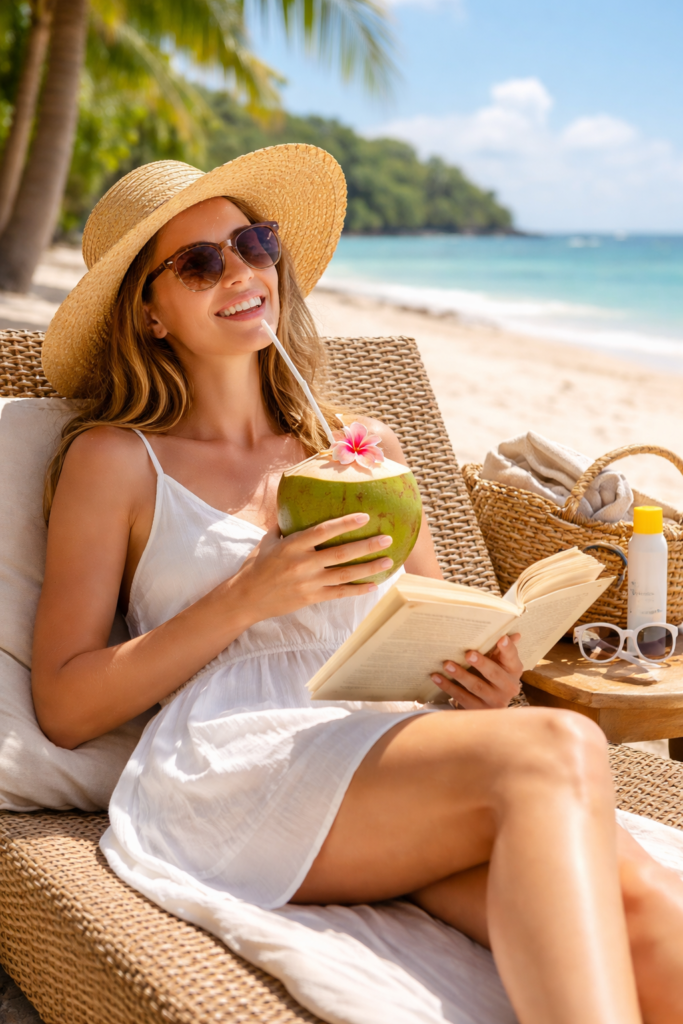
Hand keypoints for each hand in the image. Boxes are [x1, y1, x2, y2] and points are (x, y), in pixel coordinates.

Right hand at [228, 512, 393, 622]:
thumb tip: (295, 504)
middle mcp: (303, 564)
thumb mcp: (267, 541)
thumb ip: (284, 525)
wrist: (245, 598)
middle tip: (387, 538)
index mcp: (292, 546)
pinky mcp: (311, 598)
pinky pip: (339, 593)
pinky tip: (373, 586)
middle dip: (366, 546)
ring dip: (369, 568)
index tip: (365, 516)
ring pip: (345, 574)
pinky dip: (357, 589)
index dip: (345, 523)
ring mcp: (309, 583)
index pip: (323, 531)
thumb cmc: (256, 566)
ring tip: (388, 561)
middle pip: (341, 554)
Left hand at [430, 634, 522, 709]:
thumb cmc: (494, 675)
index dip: (508, 649)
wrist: (490, 703)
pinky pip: (462, 697)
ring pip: (476, 687)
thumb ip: (502, 649)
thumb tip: (513, 634)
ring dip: (460, 675)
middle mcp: (508, 687)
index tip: (502, 639)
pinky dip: (448, 687)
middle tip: (468, 654)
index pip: (512, 658)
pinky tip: (437, 677)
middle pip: (494, 674)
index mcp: (513, 671)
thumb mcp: (500, 662)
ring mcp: (494, 701)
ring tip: (447, 665)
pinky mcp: (479, 710)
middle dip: (481, 663)